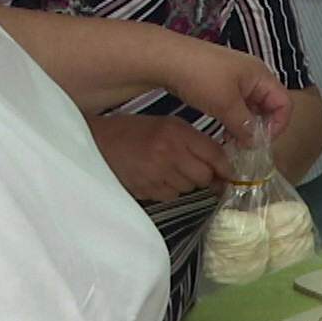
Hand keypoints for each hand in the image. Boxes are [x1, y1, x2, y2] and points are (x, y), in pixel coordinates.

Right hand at [87, 114, 229, 203]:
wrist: (96, 143)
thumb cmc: (132, 131)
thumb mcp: (166, 124)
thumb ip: (193, 140)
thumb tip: (219, 163)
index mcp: (177, 132)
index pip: (215, 155)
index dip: (224, 167)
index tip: (226, 171)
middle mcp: (169, 153)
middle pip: (205, 177)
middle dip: (204, 176)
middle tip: (194, 169)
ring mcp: (157, 174)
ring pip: (189, 188)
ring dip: (185, 182)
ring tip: (168, 169)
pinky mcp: (146, 190)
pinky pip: (170, 196)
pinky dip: (168, 189)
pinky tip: (156, 177)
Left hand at [154, 40, 291, 145]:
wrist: (167, 60)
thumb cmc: (200, 75)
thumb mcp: (225, 104)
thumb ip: (244, 126)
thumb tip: (255, 143)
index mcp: (260, 75)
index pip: (284, 103)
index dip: (278, 124)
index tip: (262, 142)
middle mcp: (253, 76)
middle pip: (269, 106)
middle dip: (261, 128)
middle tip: (247, 147)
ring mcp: (236, 80)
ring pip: (251, 108)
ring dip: (246, 126)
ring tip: (234, 143)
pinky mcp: (221, 85)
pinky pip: (237, 106)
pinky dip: (235, 120)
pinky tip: (224, 132)